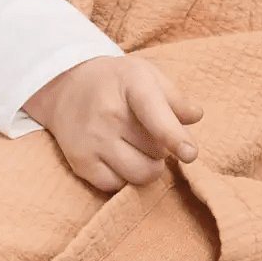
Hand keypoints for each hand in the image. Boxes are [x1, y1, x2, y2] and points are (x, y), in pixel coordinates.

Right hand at [23, 56, 202, 192]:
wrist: (65, 85)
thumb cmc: (116, 82)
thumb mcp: (147, 75)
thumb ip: (175, 97)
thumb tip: (196, 117)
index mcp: (132, 85)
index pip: (156, 116)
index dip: (175, 137)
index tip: (189, 154)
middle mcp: (109, 114)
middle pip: (157, 152)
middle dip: (161, 148)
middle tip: (147, 133)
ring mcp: (93, 140)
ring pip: (140, 174)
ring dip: (146, 166)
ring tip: (135, 147)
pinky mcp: (80, 162)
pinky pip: (116, 185)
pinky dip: (123, 176)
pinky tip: (117, 157)